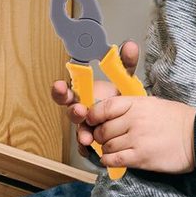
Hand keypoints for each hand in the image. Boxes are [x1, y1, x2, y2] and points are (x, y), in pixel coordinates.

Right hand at [51, 41, 140, 157]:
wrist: (135, 120)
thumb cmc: (123, 100)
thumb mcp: (125, 80)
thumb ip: (124, 64)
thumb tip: (129, 46)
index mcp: (84, 95)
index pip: (66, 91)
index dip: (60, 90)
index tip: (60, 86)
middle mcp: (82, 112)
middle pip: (71, 112)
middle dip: (73, 111)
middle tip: (79, 110)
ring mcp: (87, 129)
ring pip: (79, 132)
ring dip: (82, 134)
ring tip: (87, 137)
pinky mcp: (94, 145)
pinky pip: (87, 149)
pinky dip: (89, 150)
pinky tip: (92, 150)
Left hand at [83, 95, 195, 173]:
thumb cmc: (176, 120)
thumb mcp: (151, 104)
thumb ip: (129, 107)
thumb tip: (107, 113)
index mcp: (135, 104)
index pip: (103, 107)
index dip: (93, 116)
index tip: (92, 121)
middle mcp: (133, 120)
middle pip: (102, 130)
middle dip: (100, 136)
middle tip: (107, 139)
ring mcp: (136, 139)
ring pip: (106, 146)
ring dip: (107, 149)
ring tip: (116, 149)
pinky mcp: (141, 158)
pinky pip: (114, 160)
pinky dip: (108, 161)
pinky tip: (113, 159)